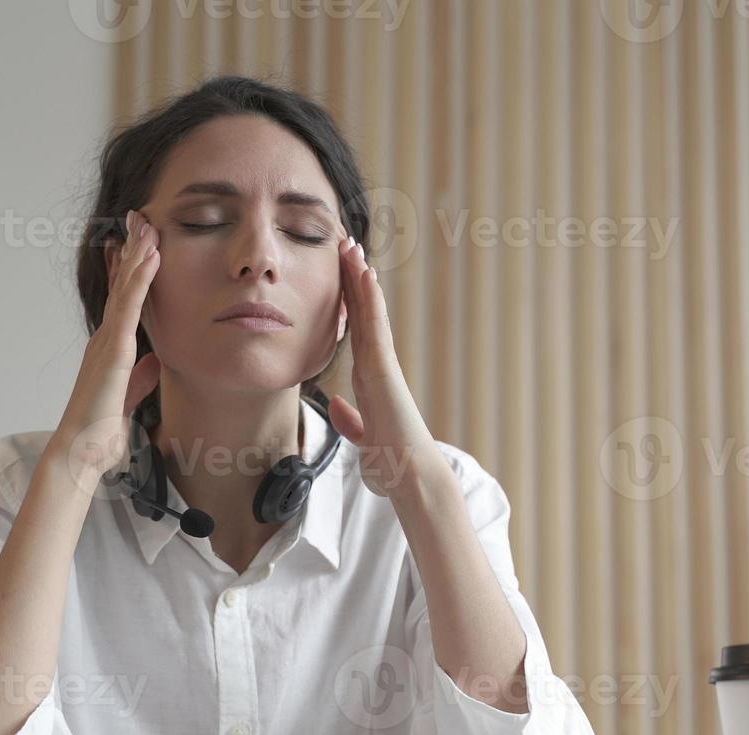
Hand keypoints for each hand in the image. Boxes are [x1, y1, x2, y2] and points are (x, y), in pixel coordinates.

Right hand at [52, 209, 163, 486]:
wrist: (82, 452)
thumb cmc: (100, 432)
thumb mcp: (129, 397)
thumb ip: (140, 378)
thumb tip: (154, 362)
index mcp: (110, 348)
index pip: (121, 301)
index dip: (127, 271)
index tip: (135, 244)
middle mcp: (106, 338)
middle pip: (121, 285)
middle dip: (131, 250)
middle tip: (139, 218)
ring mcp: (108, 341)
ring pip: (124, 287)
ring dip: (136, 253)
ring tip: (146, 223)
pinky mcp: (114, 350)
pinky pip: (130, 307)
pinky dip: (140, 279)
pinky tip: (151, 257)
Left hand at [328, 236, 447, 496]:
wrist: (410, 478)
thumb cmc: (392, 463)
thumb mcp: (362, 436)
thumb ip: (351, 419)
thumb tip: (338, 405)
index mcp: (371, 379)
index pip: (355, 330)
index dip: (348, 299)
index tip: (340, 271)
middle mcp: (378, 366)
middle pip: (362, 313)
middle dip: (352, 278)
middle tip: (344, 243)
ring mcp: (383, 366)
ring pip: (370, 314)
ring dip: (360, 279)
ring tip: (352, 246)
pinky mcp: (385, 371)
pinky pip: (375, 329)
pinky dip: (370, 302)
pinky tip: (365, 276)